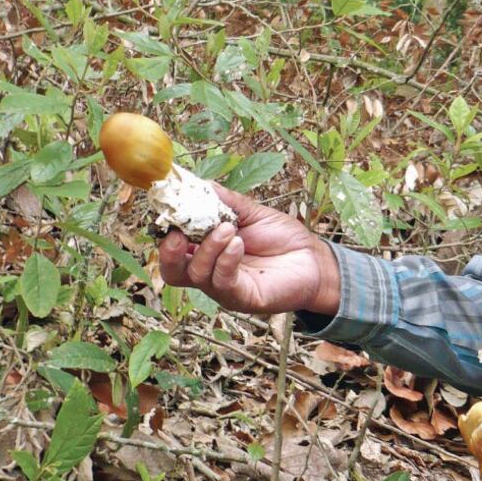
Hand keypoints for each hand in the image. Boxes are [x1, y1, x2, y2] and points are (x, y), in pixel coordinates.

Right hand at [158, 184, 340, 314]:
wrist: (314, 259)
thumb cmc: (282, 238)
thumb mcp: (251, 213)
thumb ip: (225, 201)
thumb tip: (197, 183)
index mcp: (206, 250)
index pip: (174, 245)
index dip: (167, 229)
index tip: (170, 208)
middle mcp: (210, 271)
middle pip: (173, 271)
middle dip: (170, 251)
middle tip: (180, 233)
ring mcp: (224, 287)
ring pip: (197, 274)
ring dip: (208, 248)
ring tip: (228, 228)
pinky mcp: (242, 298)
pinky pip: (223, 282)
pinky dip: (226, 260)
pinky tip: (238, 243)